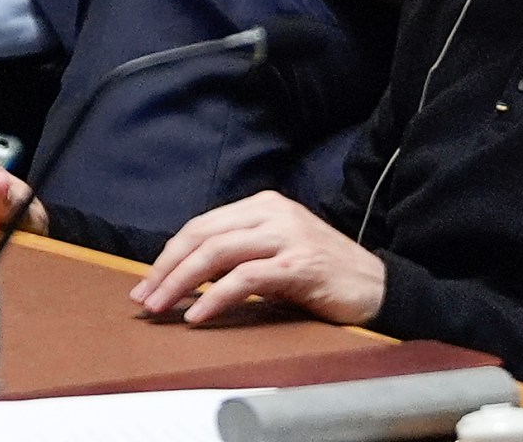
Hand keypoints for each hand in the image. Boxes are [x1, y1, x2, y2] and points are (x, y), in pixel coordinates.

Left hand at [132, 190, 383, 324]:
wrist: (379, 287)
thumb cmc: (322, 274)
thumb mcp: (275, 253)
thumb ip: (238, 254)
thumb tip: (186, 274)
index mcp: (263, 206)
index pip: (202, 225)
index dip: (169, 254)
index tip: (146, 281)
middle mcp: (273, 213)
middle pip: (202, 236)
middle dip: (166, 268)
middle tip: (143, 297)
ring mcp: (287, 236)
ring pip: (217, 253)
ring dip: (181, 283)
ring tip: (161, 307)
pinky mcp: (299, 265)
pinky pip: (244, 279)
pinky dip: (215, 298)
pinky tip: (198, 316)